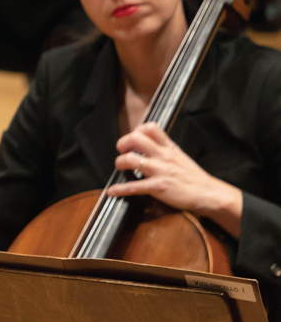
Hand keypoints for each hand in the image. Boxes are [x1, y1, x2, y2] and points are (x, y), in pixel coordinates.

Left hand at [108, 122, 243, 236]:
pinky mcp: (158, 187)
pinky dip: (120, 189)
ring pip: (131, 159)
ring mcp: (160, 171)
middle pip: (136, 138)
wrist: (210, 194)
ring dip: (120, 163)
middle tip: (122, 151)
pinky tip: (112, 191)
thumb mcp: (180, 156)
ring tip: (120, 167)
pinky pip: (134, 186)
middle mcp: (163, 156)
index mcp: (169, 148)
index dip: (137, 129)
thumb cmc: (195, 177)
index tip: (132, 137)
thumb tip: (150, 146)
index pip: (150, 127)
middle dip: (123, 143)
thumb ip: (165, 150)